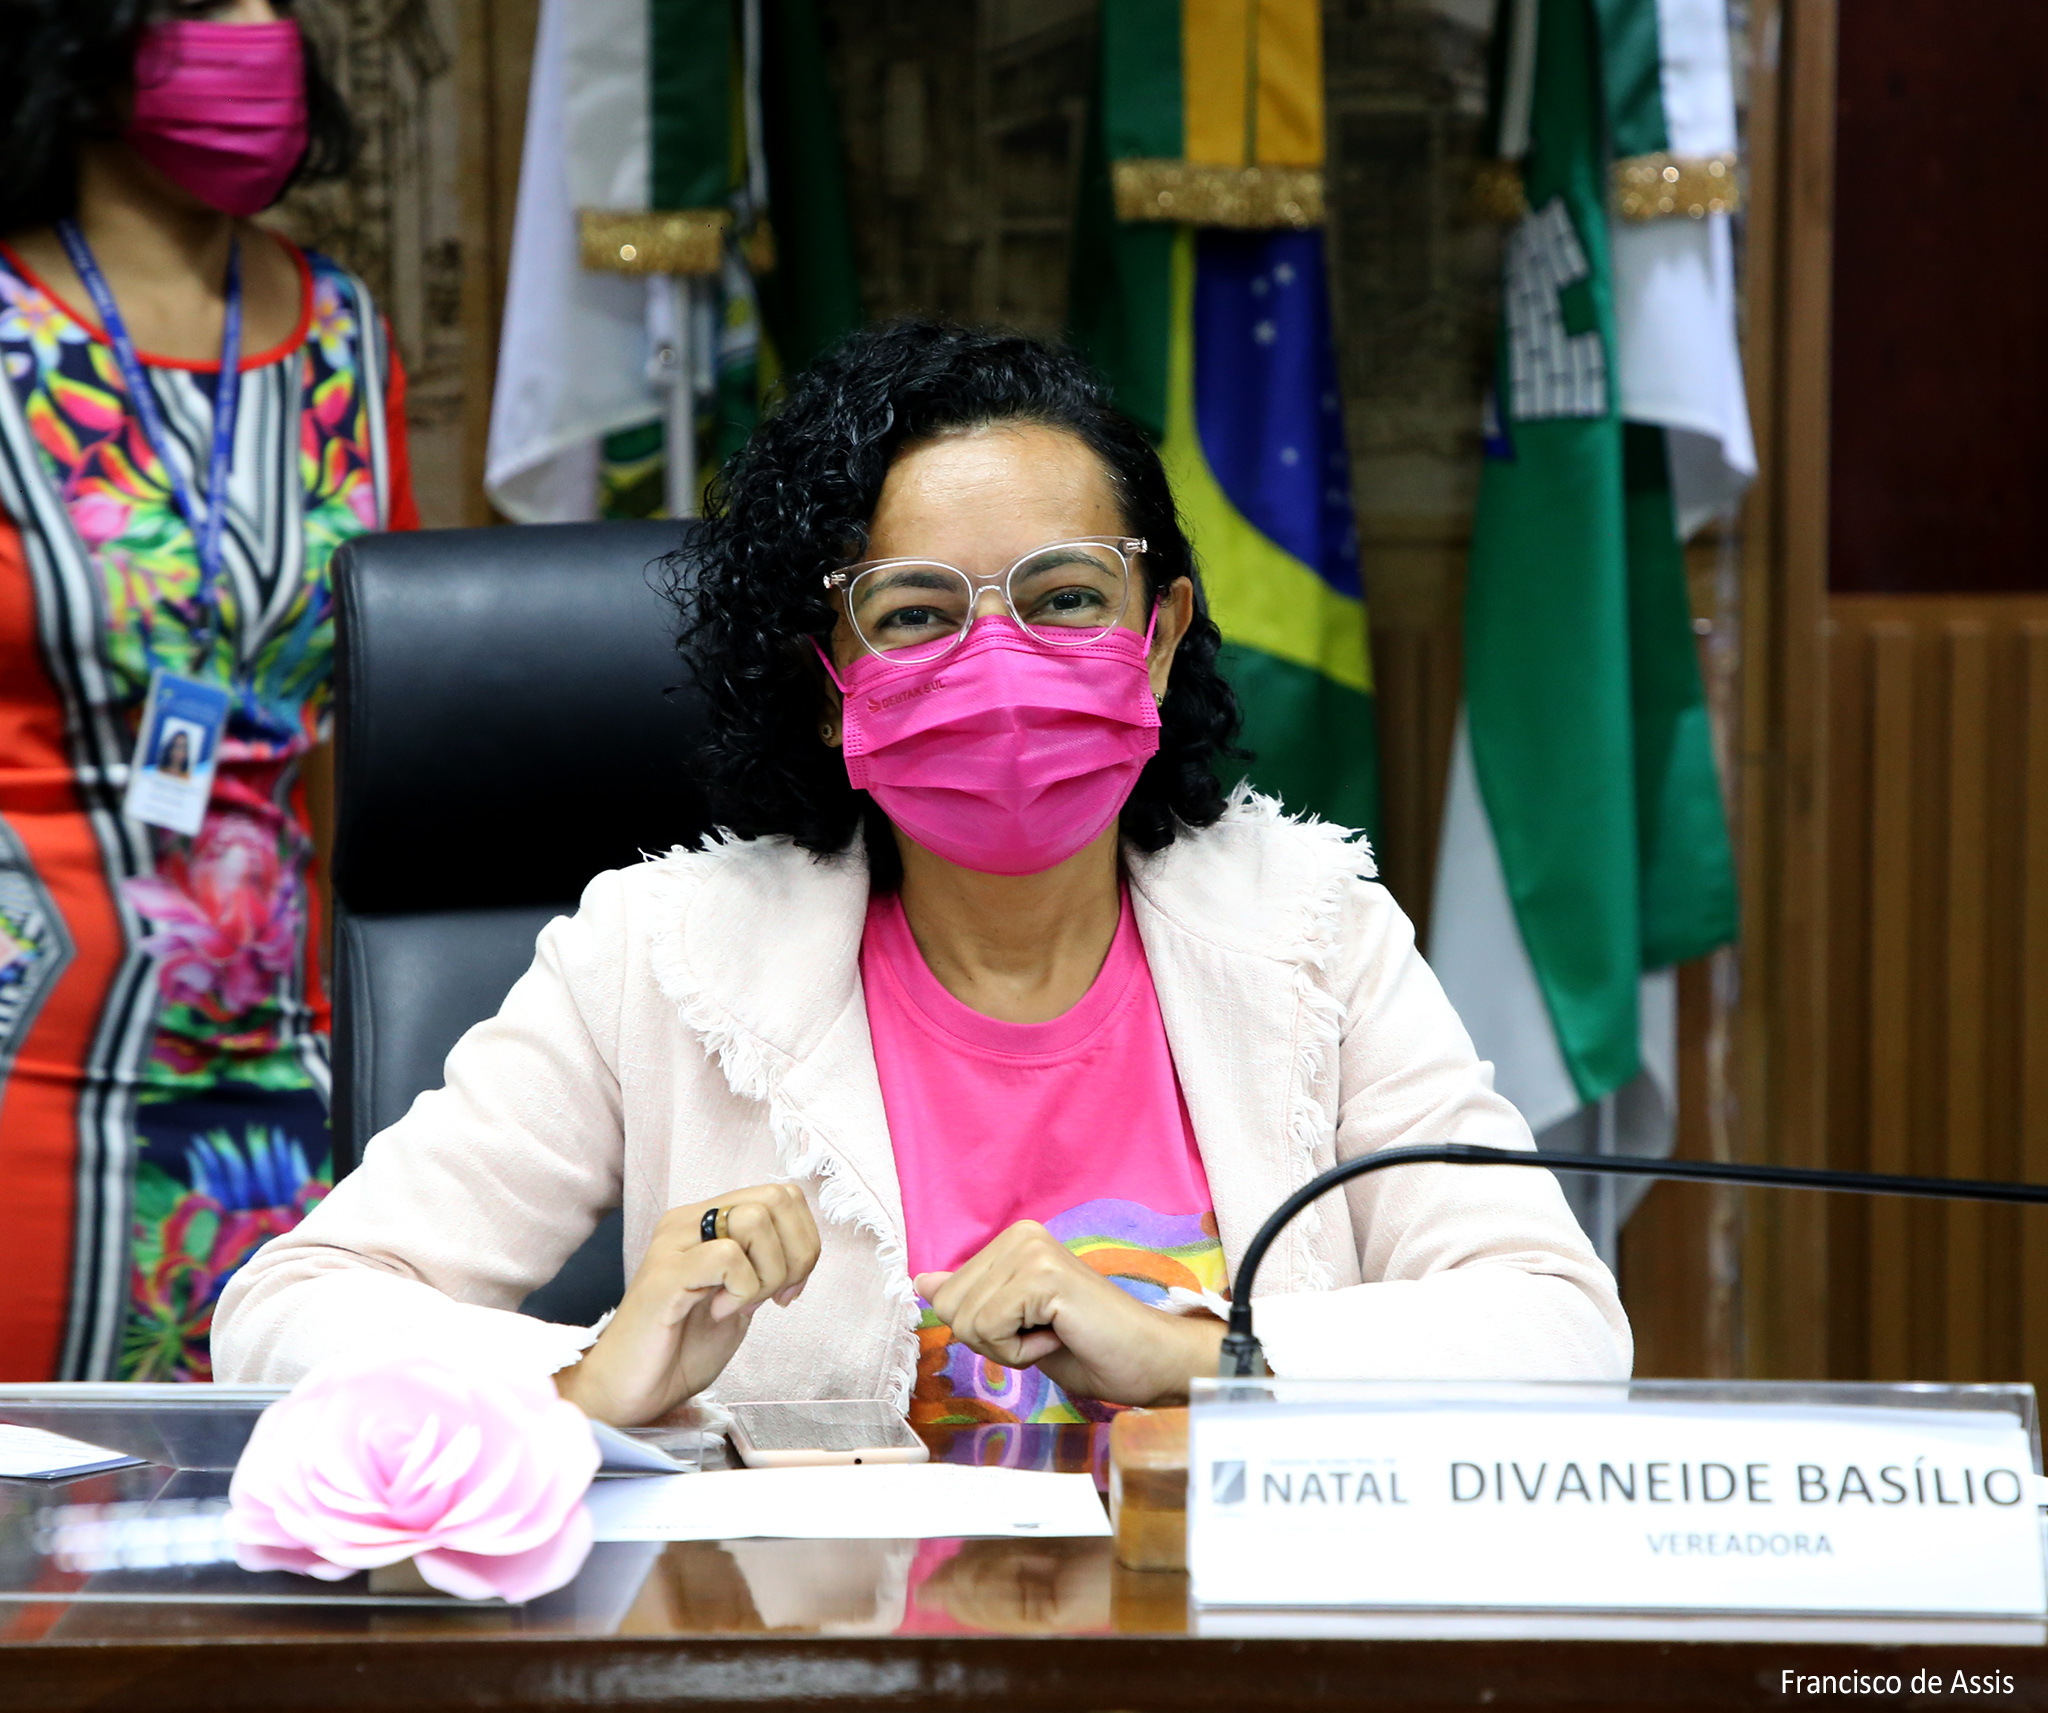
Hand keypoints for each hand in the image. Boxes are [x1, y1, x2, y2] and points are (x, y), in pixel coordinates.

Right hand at [554, 1183, 819, 1426]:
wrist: (627, 1390)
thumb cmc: (679, 1349)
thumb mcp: (739, 1301)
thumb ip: (764, 1269)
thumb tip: (802, 1253)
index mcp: (707, 1221)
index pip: (782, 1195)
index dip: (804, 1241)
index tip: (789, 1289)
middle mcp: (689, 1221)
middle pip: (776, 1198)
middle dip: (796, 1254)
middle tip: (775, 1298)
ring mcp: (674, 1244)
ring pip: (755, 1219)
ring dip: (767, 1273)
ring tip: (739, 1307)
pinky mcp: (665, 1275)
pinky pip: (727, 1256)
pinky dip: (741, 1289)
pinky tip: (720, 1313)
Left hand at [914, 1222, 1224, 1408]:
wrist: (1148, 1360)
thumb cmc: (1090, 1347)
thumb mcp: (1017, 1324)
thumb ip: (973, 1297)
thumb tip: (923, 1282)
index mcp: (1012, 1240)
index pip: (943, 1295)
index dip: (982, 1332)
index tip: (1031, 1329)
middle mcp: (1020, 1235)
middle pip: (947, 1308)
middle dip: (989, 1341)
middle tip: (1042, 1334)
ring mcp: (1031, 1251)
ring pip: (964, 1321)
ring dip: (1006, 1348)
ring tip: (1052, 1334)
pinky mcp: (1042, 1276)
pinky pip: (989, 1330)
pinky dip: (1019, 1352)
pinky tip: (1057, 1336)